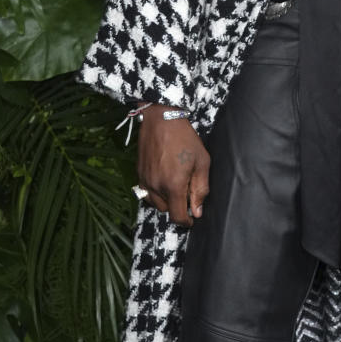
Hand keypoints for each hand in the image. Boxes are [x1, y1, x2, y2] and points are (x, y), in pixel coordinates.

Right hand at [136, 105, 209, 226]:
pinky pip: (147, 192)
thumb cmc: (185, 138)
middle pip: (166, 210)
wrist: (161, 119)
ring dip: (166, 200)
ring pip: (155, 203)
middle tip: (187, 191)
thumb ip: (200, 189)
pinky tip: (165, 178)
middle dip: (177, 206)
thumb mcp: (202, 162)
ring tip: (176, 184)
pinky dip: (156, 192)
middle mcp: (156, 186)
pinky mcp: (139, 173)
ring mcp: (145, 180)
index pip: (176, 216)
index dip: (186, 222)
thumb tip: (197, 210)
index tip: (191, 219)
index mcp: (173, 185)